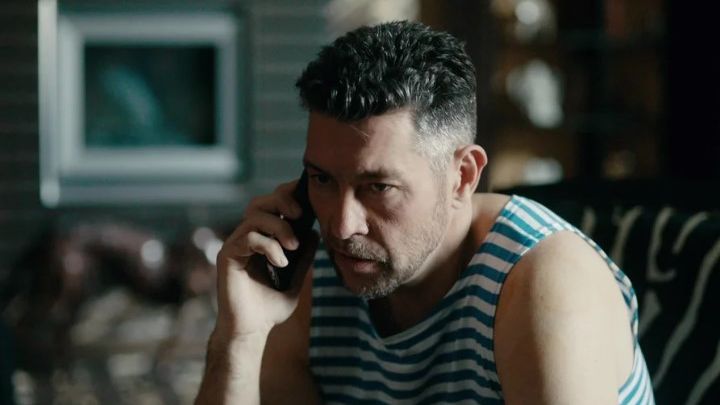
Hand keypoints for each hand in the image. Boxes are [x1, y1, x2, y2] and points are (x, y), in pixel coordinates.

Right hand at [214, 179, 318, 338]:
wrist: (253, 330)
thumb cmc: (270, 308)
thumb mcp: (295, 279)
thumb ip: (303, 257)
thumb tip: (314, 233)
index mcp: (261, 239)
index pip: (271, 206)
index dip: (287, 196)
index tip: (307, 199)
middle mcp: (245, 238)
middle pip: (260, 202)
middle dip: (282, 202)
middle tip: (300, 214)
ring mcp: (235, 245)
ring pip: (255, 217)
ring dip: (279, 227)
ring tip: (293, 247)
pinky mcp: (227, 256)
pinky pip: (248, 237)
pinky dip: (269, 246)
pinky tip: (280, 263)